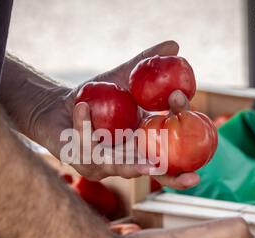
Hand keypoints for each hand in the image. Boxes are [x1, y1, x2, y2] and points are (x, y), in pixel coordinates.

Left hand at [39, 41, 199, 188]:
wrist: (57, 105)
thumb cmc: (95, 96)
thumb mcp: (124, 77)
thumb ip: (147, 63)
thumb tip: (176, 45)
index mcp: (139, 146)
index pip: (167, 159)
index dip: (182, 165)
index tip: (197, 157)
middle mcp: (123, 161)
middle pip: (149, 172)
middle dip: (168, 175)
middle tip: (186, 173)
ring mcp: (100, 164)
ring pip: (119, 166)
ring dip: (131, 161)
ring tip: (146, 156)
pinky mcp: (77, 159)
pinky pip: (83, 143)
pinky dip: (83, 123)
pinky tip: (82, 106)